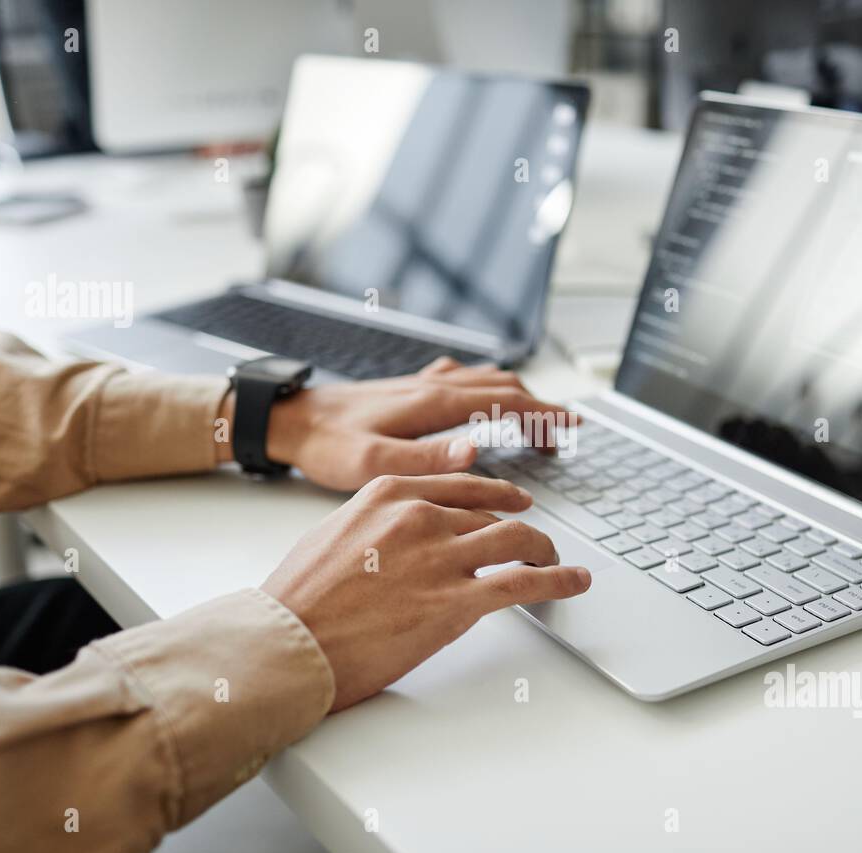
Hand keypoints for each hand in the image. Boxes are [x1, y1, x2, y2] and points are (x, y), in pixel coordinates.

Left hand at [223, 357, 575, 489]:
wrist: (288, 420)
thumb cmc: (325, 445)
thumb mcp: (372, 464)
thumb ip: (425, 460)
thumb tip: (474, 453)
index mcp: (432, 404)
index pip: (506, 402)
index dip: (545, 415)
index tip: (572, 428)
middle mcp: (431, 387)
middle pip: (504, 387)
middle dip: (540, 409)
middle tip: (561, 438)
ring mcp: (421, 385)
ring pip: (485, 380)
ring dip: (517, 397)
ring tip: (535, 423)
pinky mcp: (408, 389)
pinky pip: (462, 380)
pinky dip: (488, 388)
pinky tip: (483, 399)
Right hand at [261, 473, 591, 710]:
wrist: (288, 643)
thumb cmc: (298, 600)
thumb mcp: (333, 533)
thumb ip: (376, 521)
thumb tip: (398, 534)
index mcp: (389, 493)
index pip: (460, 484)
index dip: (495, 493)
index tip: (513, 499)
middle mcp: (421, 516)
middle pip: (491, 515)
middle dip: (518, 531)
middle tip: (535, 544)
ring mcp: (442, 557)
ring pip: (517, 540)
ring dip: (545, 551)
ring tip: (557, 563)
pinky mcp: (457, 602)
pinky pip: (524, 583)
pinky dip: (558, 580)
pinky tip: (573, 582)